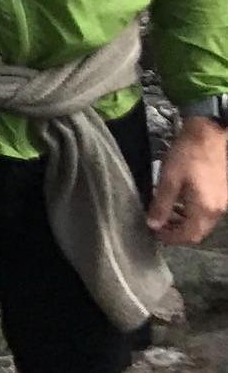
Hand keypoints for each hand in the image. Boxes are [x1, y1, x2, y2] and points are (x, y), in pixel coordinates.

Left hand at [149, 118, 226, 245]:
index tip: (155, 234)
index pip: (189, 236)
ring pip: (203, 222)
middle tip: (158, 225)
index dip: (171, 239)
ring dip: (185, 222)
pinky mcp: (223, 193)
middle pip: (198, 232)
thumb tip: (152, 225)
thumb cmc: (187, 155)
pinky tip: (180, 202)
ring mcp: (223, 202)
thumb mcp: (169, 179)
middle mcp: (218, 210)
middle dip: (177, 232)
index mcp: (205, 209)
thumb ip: (161, 204)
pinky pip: (208, 211)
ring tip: (165, 213)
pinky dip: (193, 212)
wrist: (210, 134)